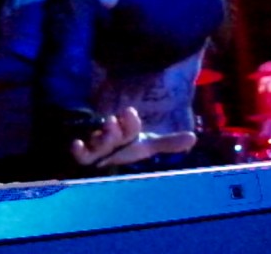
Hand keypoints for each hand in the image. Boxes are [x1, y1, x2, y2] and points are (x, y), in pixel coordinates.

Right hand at [69, 106, 196, 167]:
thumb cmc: (122, 150)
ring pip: (98, 141)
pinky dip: (77, 149)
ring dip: (101, 136)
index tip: (129, 111)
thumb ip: (167, 143)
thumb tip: (193, 137)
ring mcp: (96, 147)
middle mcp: (111, 138)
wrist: (97, 158)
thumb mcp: (145, 147)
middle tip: (115, 122)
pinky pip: (79, 154)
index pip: (131, 127)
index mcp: (127, 134)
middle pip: (113, 132)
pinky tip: (77, 144)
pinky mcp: (83, 158)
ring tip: (105, 131)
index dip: (130, 121)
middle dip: (116, 128)